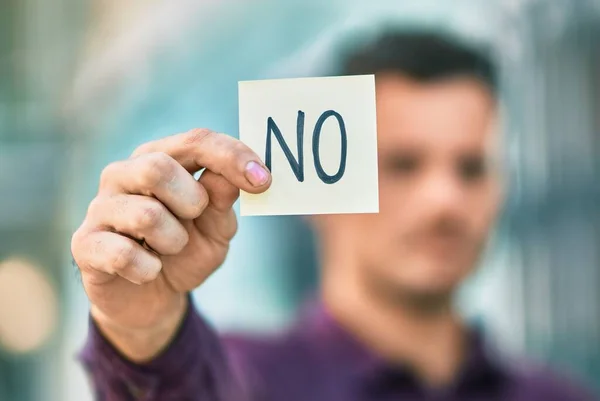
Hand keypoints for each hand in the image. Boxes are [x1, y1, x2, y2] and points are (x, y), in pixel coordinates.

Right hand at [71, 128, 270, 358]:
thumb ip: (222, 201)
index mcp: (160, 159)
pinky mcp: (85, 244)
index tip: (264, 181)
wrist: (151, 298)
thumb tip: (234, 176)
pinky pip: (123, 254)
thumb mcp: (216, 229)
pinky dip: (149, 269)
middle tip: (195, 220)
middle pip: (157, 167)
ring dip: (174, 241)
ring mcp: (100, 208)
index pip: (197, 141)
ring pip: (145, 214)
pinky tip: (149, 271)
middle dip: (192, 202)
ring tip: (170, 249)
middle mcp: (124, 175)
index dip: (233, 157)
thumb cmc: (185, 252)